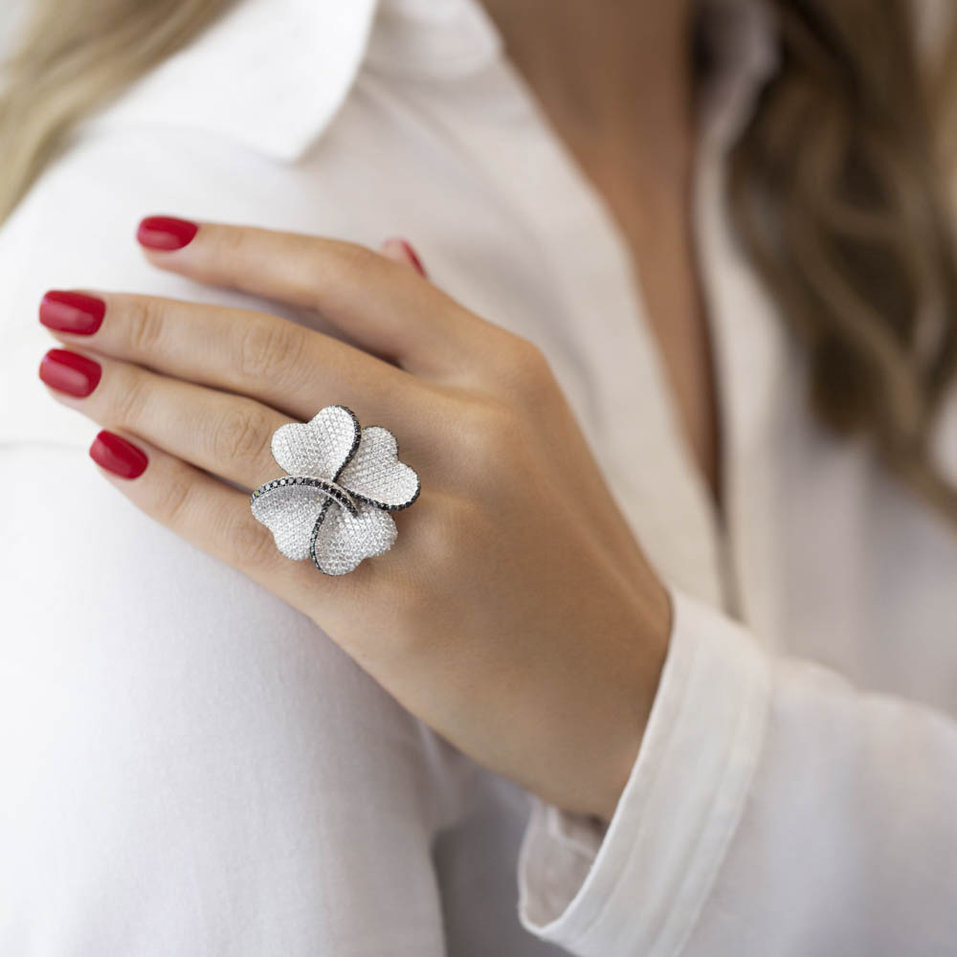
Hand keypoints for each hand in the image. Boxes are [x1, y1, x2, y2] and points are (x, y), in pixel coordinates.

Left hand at [37, 217, 671, 820]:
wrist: (628, 691)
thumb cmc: (569, 557)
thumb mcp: (536, 427)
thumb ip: (454, 342)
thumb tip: (393, 248)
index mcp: (506, 372)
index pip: (351, 278)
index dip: (241, 248)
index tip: (155, 236)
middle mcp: (470, 430)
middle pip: (279, 348)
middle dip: (157, 321)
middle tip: (67, 305)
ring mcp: (434, 519)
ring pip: (252, 434)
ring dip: (143, 397)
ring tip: (67, 372)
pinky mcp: (395, 610)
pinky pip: (254, 535)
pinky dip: (170, 493)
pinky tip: (114, 460)